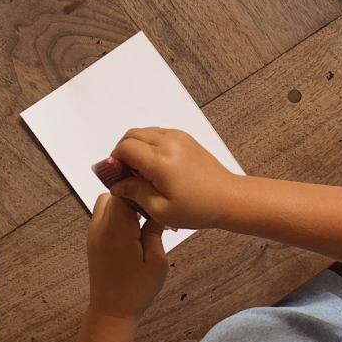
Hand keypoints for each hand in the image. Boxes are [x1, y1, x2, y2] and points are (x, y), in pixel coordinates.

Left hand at [86, 193, 167, 321]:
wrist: (111, 313)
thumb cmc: (136, 290)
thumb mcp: (156, 261)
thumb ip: (156, 231)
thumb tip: (158, 211)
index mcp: (117, 229)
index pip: (123, 192)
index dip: (139, 189)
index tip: (155, 195)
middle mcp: (101, 228)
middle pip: (113, 194)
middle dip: (132, 195)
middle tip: (151, 209)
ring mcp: (94, 235)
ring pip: (106, 203)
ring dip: (123, 205)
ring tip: (142, 220)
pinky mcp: (93, 242)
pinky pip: (103, 217)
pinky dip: (116, 216)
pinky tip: (133, 230)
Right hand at [109, 128, 237, 229]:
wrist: (228, 197)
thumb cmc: (199, 207)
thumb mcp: (160, 209)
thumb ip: (134, 192)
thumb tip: (117, 184)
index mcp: (160, 160)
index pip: (124, 148)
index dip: (113, 162)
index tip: (114, 178)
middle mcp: (169, 142)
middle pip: (131, 135)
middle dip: (121, 153)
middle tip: (124, 175)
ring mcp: (178, 137)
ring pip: (144, 132)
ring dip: (135, 148)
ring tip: (139, 173)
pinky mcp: (185, 138)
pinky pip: (158, 134)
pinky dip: (149, 145)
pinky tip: (153, 167)